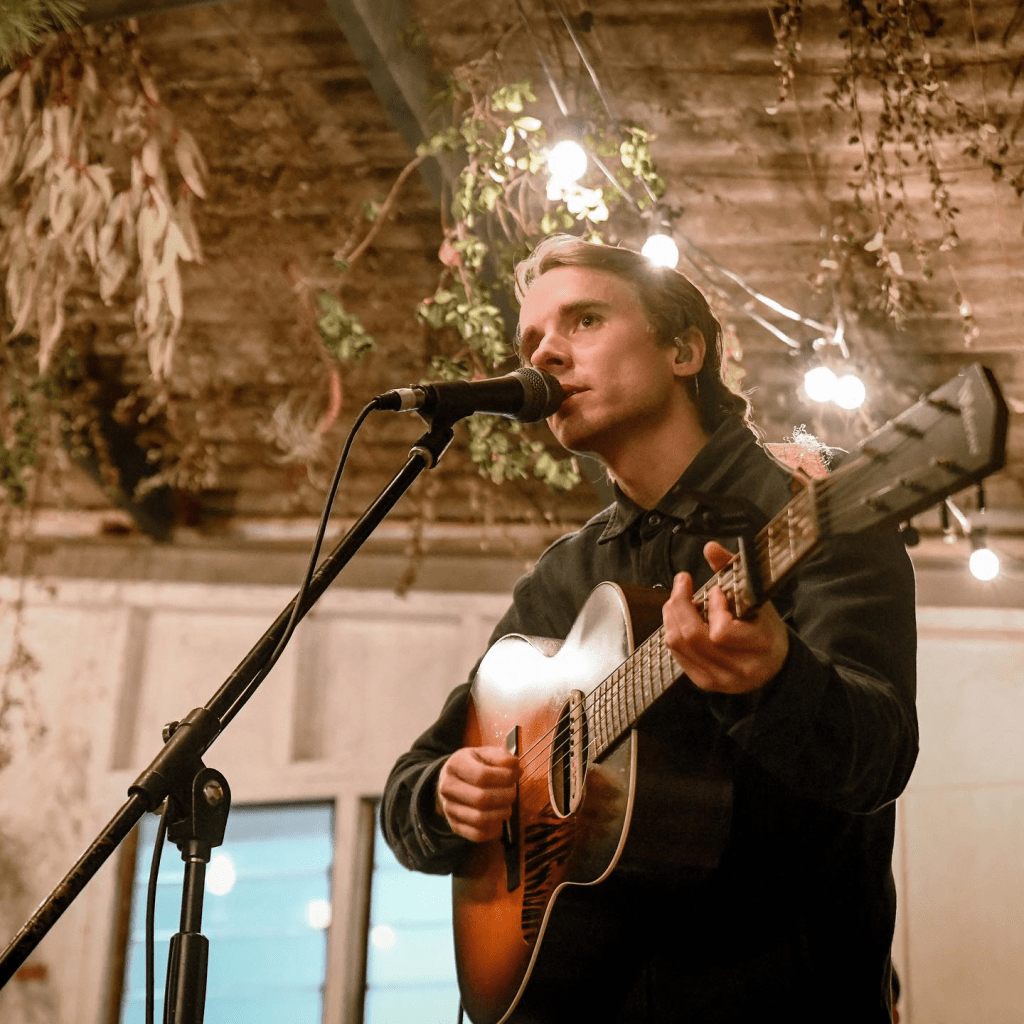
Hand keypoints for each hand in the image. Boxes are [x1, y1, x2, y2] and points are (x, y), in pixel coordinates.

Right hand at [436, 745, 519, 842]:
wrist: (452, 779)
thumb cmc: (473, 765)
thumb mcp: (485, 753)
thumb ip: (501, 756)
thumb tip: (515, 764)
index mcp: (455, 765)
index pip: (482, 775)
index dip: (504, 777)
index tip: (516, 774)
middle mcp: (447, 787)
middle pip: (481, 798)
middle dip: (505, 796)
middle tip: (513, 791)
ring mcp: (449, 808)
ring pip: (479, 819)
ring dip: (501, 814)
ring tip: (507, 805)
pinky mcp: (454, 825)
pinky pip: (477, 835)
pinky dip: (493, 831)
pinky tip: (499, 820)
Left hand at [662, 540, 789, 693]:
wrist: (773, 664)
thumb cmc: (764, 626)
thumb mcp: (756, 597)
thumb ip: (733, 570)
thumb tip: (710, 547)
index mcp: (761, 646)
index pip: (723, 631)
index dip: (714, 607)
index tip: (716, 591)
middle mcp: (740, 669)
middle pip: (693, 636)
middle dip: (681, 604)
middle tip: (682, 582)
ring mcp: (720, 679)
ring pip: (680, 644)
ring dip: (673, 615)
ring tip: (678, 598)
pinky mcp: (705, 682)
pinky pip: (676, 654)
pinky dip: (673, 630)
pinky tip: (680, 618)